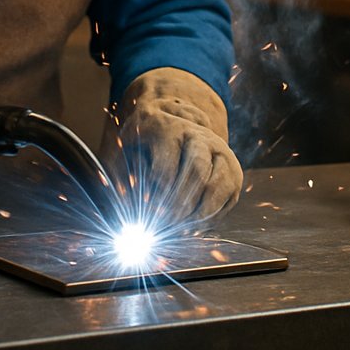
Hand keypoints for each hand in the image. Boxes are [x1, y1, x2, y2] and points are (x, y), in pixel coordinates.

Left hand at [101, 67, 241, 224]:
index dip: (159, 197)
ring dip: (202, 213)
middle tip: (170, 226)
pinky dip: (215, 214)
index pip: (166, 166)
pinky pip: (230, 194)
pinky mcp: (232, 167)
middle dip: (183, 205)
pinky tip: (198, 225)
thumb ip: (117, 174)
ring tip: (184, 230)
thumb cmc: (143, 142)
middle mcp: (197, 134)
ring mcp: (218, 149)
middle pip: (197, 170)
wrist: (176, 119)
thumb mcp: (124, 149)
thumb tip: (118, 204)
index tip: (151, 216)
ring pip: (219, 182)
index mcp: (165, 128)